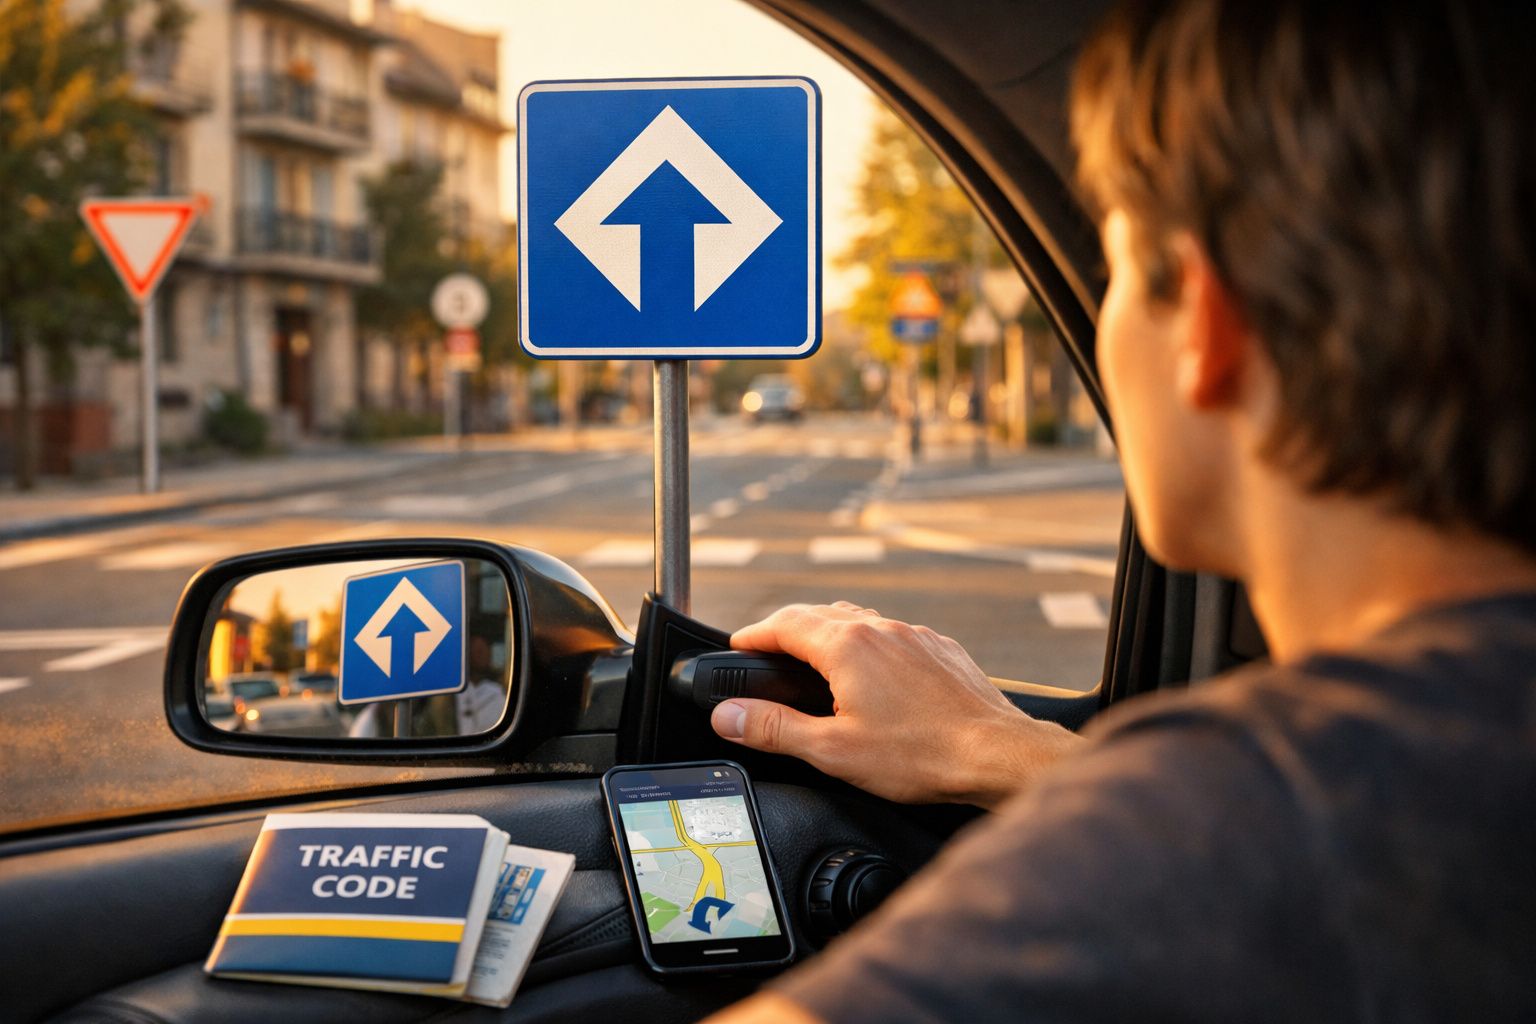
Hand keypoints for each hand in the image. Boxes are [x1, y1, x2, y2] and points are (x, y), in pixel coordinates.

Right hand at [710, 602, 1081, 807]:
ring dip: (827, 631)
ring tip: (812, 655)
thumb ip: (774, 729)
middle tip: (765, 650)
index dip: (753, 634)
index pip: (784, 624)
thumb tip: (728, 715)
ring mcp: (914, 636)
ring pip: (858, 619)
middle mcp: (881, 629)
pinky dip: (867, 643)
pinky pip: (892, 634)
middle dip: (786, 629)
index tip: (737, 644)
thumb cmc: (922, 755)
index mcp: (848, 646)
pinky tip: (871, 672)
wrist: (997, 754)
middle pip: (818, 614)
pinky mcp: (940, 649)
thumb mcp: (833, 750)